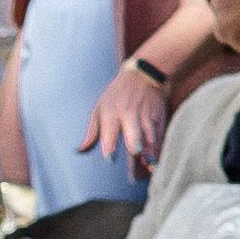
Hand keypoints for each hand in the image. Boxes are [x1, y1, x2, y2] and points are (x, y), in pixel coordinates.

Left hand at [84, 61, 166, 175]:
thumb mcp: (100, 108)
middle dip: (136, 142)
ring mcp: (146, 116)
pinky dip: (158, 149)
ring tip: (150, 163)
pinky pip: (159, 136)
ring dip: (151, 150)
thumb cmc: (117, 95)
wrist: (143, 75)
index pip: (110, 131)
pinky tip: (155, 161)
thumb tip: (80, 151)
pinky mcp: (159, 118)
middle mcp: (130, 115)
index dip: (111, 146)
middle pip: (134, 130)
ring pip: (150, 135)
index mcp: (112, 112)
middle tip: (136, 152)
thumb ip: (92, 132)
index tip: (111, 158)